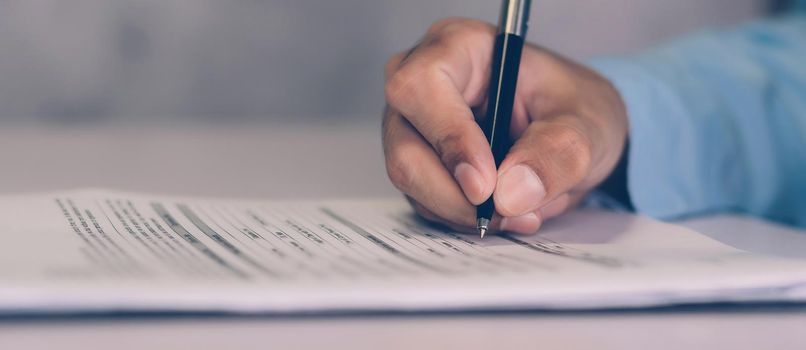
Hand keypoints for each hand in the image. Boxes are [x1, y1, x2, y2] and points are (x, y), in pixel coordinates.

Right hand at [382, 18, 626, 234]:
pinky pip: (423, 200)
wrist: (573, 134)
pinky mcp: (418, 162)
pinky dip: (461, 216)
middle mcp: (423, 84)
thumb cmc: (573, 108)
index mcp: (459, 47)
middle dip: (454, 193)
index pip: (422, 87)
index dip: (450, 139)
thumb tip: (510, 194)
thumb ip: (557, 153)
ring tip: (519, 212)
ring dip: (462, 210)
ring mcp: (414, 126)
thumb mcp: (586, 125)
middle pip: (405, 146)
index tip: (486, 185)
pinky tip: (502, 209)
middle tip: (506, 213)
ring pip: (409, 179)